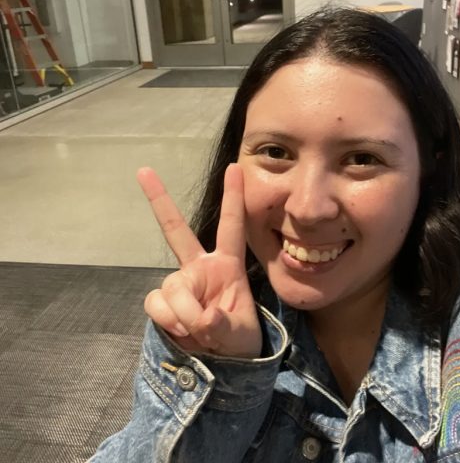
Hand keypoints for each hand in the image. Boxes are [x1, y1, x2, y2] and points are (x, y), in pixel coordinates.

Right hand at [137, 164, 261, 357]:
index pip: (231, 227)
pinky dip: (169, 320)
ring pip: (169, 288)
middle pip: (175, 230)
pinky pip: (156, 304)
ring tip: (200, 331)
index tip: (235, 168)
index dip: (233, 198)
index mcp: (228, 266)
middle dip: (160, 200)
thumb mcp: (241, 336)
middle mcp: (199, 268)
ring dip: (183, 313)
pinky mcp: (163, 302)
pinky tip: (182, 331)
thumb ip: (223, 326)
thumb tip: (202, 318)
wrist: (223, 365)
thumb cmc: (240, 342)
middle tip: (143, 170)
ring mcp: (179, 284)